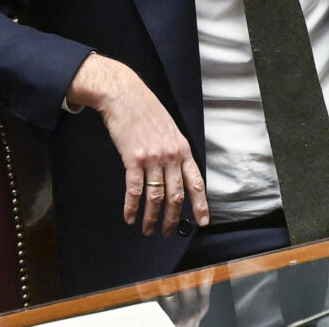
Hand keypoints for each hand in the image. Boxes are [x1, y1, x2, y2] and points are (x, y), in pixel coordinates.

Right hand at [67, 54, 209, 234]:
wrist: (125, 95)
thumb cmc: (147, 111)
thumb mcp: (170, 130)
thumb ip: (176, 151)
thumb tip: (178, 173)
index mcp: (183, 149)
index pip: (196, 182)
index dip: (200, 205)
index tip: (202, 222)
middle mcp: (171, 155)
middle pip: (176, 195)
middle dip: (173, 218)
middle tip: (168, 232)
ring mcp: (152, 158)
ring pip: (155, 196)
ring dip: (152, 217)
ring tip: (148, 230)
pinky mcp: (132, 159)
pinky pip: (134, 189)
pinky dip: (131, 206)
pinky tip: (129, 217)